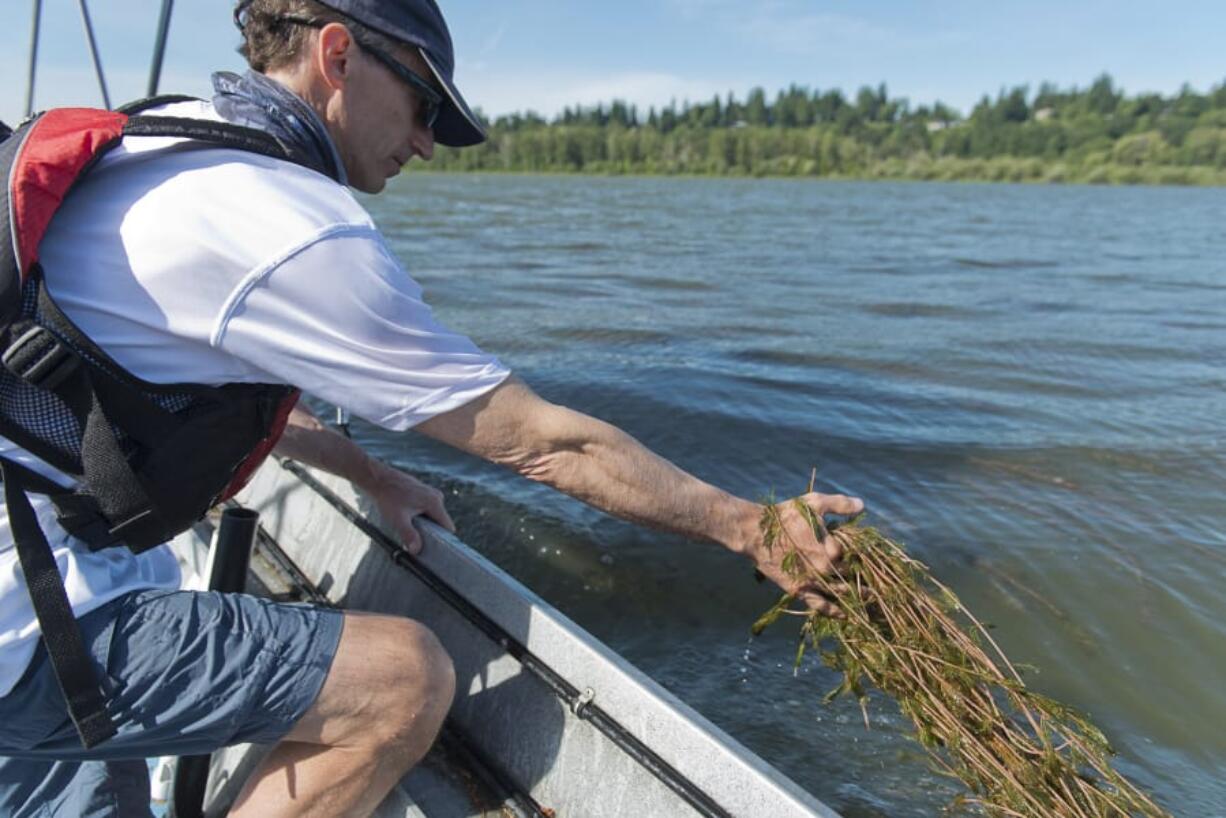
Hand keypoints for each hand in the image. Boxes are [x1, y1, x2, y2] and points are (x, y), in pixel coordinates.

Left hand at [367, 465, 455, 554]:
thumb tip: (416, 550)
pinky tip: (409, 519)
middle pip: (441, 522)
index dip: (442, 539)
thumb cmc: (388, 497)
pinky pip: (428, 509)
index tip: (433, 549)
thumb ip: (409, 535)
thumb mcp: (398, 519)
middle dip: (432, 533)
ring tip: (410, 528)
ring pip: (434, 516)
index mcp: (434, 502)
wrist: (378, 480)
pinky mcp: (424, 493)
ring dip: (425, 524)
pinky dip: (421, 517)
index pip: (447, 527)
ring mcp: (431, 493)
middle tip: (417, 541)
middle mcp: (436, 496)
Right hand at [745, 491, 863, 616]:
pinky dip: (834, 612)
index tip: (868, 554)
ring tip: (871, 597)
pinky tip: (845, 615)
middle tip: (874, 576)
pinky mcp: (800, 590)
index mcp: (833, 548)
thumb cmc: (786, 515)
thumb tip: (863, 506)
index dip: (863, 554)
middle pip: (853, 575)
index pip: (857, 555)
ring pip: (842, 593)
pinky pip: (821, 606)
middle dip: (863, 575)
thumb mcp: (814, 503)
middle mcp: (826, 568)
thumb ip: (840, 504)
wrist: (756, 532)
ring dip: (858, 596)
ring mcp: (813, 581)